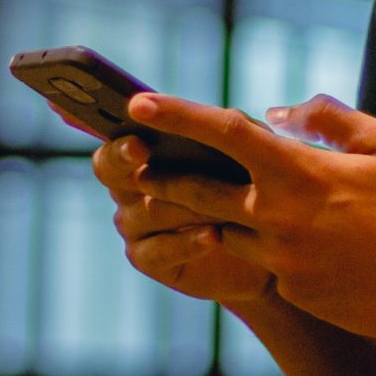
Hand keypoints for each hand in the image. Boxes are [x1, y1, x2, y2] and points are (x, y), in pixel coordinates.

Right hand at [83, 131, 276, 306]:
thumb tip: (216, 116)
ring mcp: (134, 227)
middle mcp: (128, 189)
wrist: (263, 245)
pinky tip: (215, 236)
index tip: (138, 140)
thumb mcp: (237, 154)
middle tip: (142, 150)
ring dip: (186, 204)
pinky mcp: (148, 259)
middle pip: (112, 173)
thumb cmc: (243, 187)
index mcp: (139, 157)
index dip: (120, 143)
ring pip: (149, 210)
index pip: (114, 146)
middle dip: (125, 159)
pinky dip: (188, 242)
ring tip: (220, 201)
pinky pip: (160, 250)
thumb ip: (222, 132)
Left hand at [122, 91, 375, 342]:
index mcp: (296, 172)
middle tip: (138, 166)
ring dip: (212, 216)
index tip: (138, 102)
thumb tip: (277, 114)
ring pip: (225, 232)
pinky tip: (291, 243)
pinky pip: (263, 263)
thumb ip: (325, 119)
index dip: (175, 113)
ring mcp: (280, 261)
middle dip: (162, 176)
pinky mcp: (292, 292)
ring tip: (202, 200)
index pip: (221, 132)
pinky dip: (264, 247)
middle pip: (197, 192)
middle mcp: (276, 218)